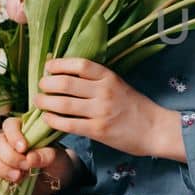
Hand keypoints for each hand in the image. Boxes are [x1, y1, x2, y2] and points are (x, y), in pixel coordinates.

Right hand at [0, 116, 66, 194]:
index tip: (24, 148)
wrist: (55, 182)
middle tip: (25, 168)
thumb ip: (46, 156)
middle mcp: (7, 141)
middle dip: (10, 157)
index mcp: (23, 130)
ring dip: (0, 168)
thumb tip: (30, 158)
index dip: (14, 136)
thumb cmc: (56, 163)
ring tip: (18, 177)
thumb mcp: (57, 158)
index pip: (10, 125)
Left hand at [34, 57, 182, 160]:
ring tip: (39, 102)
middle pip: (65, 83)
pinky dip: (53, 120)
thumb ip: (96, 80)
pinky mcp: (98, 130)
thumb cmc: (135, 106)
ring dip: (45, 102)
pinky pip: (68, 124)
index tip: (48, 67)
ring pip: (63, 104)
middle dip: (46, 84)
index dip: (59, 64)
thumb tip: (66, 73)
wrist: (155, 129)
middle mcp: (104, 92)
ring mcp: (100, 112)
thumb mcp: (119, 84)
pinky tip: (48, 118)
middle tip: (40, 86)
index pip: (79, 65)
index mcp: (109, 77)